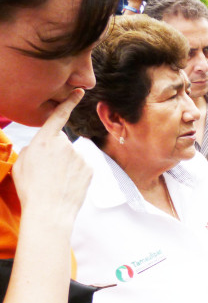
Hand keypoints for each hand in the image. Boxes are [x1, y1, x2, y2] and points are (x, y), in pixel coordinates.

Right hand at [13, 89, 91, 226]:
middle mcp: (65, 144)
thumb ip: (32, 148)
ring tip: (56, 181)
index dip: (68, 102)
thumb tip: (41, 147)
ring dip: (66, 166)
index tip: (79, 91)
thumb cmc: (31, 189)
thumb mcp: (21, 163)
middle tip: (47, 172)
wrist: (50, 211)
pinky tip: (67, 185)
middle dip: (56, 154)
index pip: (58, 116)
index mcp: (44, 140)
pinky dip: (76, 174)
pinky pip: (82, 167)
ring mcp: (80, 156)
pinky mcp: (90, 168)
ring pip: (72, 157)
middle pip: (62, 143)